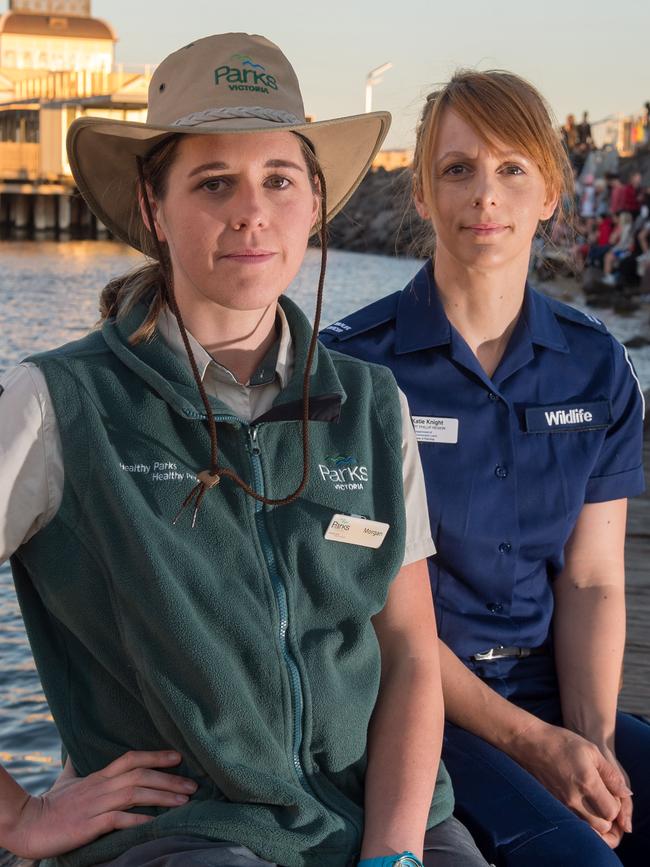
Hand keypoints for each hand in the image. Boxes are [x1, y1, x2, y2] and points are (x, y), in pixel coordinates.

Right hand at [3, 750, 196, 858]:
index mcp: (99, 776)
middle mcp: (101, 787)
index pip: (132, 759)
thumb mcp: (68, 780)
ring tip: (184, 801)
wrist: (27, 824)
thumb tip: (78, 751)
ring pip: (134, 794)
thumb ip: (78, 766)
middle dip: (169, 779)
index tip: (178, 757)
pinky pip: (118, 820)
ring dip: (162, 796)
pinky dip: (138, 820)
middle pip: (140, 775)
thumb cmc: (50, 804)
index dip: (156, 756)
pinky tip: (155, 823)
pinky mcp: (89, 826)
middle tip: (193, 785)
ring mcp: (96, 805)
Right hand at [510, 722, 631, 843]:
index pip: (612, 811)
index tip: (609, 791)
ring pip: (587, 828)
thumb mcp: (591, 750)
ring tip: (590, 801)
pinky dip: (581, 819)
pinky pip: (573, 822)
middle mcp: (574, 798)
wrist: (529, 743)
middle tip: (602, 798)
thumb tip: (624, 793)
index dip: (615, 804)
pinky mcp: (553, 805)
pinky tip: (578, 802)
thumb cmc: (561, 742)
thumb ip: (611, 774)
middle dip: (606, 815)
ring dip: (594, 819)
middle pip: (602, 825)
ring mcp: (562, 804)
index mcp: (587, 783)